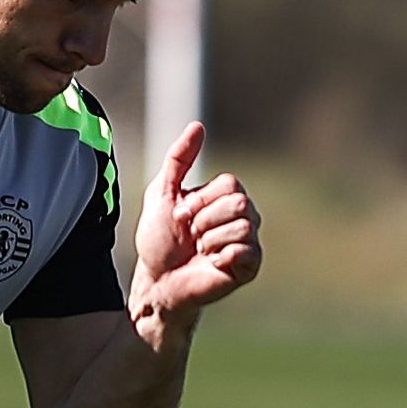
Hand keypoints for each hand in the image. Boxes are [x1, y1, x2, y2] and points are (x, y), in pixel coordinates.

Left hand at [130, 122, 261, 335]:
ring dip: (209, 240)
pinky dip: (221, 256)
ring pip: (243, 226)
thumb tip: (197, 127)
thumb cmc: (158, 241)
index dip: (200, 200)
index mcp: (225, 198)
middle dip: (205, 220)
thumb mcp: (162, 192)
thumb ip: (179, 159)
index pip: (230, 184)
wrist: (157, 280)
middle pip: (240, 203)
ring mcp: (248, 241)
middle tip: (190, 236)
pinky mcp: (249, 267)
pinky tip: (210, 263)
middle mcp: (242, 217)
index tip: (181, 217)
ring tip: (199, 251)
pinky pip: (246, 250)